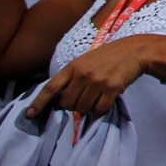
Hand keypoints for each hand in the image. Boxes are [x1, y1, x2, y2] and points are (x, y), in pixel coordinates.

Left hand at [29, 35, 163, 120]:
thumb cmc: (108, 57)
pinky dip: (101, 110)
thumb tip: (59, 101)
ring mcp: (97, 81)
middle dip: (72, 106)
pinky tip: (106, 101)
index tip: (29, 115)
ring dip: (88, 108)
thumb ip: (72, 78)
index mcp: (73, 66)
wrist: (135, 50)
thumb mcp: (85, 62)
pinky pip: (99, 110)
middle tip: (83, 99)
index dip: (38, 103)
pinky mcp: (111, 88)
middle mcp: (82, 74)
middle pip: (67, 104)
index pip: (51, 87)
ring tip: (97, 97)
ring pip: (82, 109)